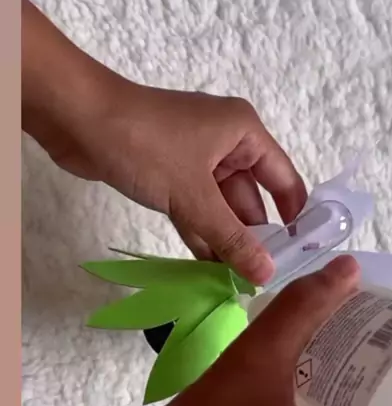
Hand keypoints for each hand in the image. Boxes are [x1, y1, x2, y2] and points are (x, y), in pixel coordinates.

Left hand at [21, 0, 305, 283]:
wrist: (77, 119)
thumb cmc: (145, 145)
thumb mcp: (193, 196)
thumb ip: (231, 238)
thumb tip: (266, 274)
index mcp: (244, 133)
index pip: (284, 180)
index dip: (295, 218)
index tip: (301, 257)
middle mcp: (226, 143)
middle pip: (251, 197)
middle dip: (254, 237)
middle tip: (261, 283)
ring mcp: (195, 158)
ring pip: (220, 206)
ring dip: (225, 240)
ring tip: (236, 285)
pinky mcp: (168, 171)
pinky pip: (194, 207)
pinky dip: (199, 232)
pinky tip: (206, 268)